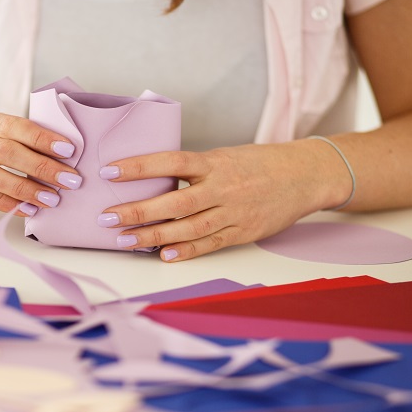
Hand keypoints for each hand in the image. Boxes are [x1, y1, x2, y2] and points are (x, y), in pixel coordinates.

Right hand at [0, 111, 82, 214]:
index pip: (18, 126)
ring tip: (51, 199)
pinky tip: (25, 210)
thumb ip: (12, 140)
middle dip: (43, 166)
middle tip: (70, 180)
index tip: (70, 150)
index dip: (44, 138)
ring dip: (26, 189)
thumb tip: (57, 156)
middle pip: (9, 151)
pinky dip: (5, 203)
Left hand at [96, 140, 350, 260]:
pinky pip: (210, 244)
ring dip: (154, 236)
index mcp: (214, 162)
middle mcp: (223, 187)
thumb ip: (192, 170)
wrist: (305, 175)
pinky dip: (187, 251)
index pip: (170, 161)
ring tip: (124, 240)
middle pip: (175, 201)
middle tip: (106, 217)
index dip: (139, 167)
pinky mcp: (243, 232)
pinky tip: (164, 255)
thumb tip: (149, 180)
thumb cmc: (257, 163)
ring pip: (189, 227)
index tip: (109, 171)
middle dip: (138, 211)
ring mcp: (233, 212)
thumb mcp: (224, 156)